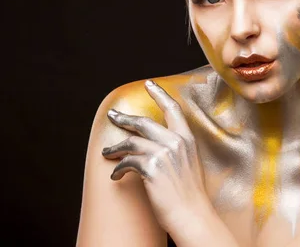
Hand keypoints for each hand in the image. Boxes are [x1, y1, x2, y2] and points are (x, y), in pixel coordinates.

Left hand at [101, 80, 209, 232]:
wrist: (192, 215)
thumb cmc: (190, 195)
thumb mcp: (189, 164)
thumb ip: (176, 149)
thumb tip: (154, 144)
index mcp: (187, 139)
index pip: (172, 109)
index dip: (159, 94)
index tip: (149, 84)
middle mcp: (176, 142)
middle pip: (144, 122)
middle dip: (125, 118)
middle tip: (113, 116)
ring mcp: (163, 153)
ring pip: (131, 142)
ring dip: (116, 147)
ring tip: (107, 152)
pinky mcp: (151, 167)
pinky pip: (127, 162)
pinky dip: (118, 168)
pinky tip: (116, 175)